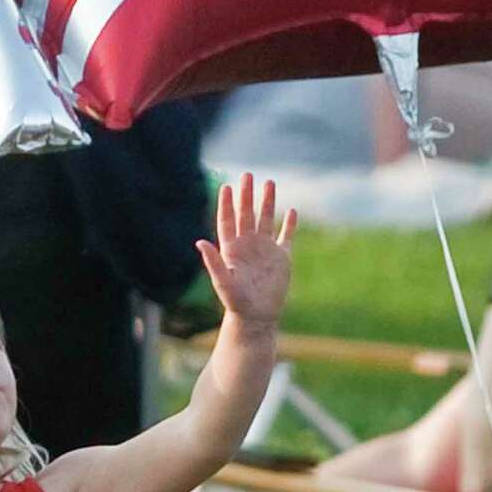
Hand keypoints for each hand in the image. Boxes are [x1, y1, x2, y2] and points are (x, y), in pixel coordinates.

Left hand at [197, 174, 296, 329]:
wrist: (256, 317)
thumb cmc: (236, 302)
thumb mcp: (223, 282)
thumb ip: (212, 262)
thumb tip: (200, 241)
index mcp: (232, 248)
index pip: (227, 220)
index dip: (226, 203)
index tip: (227, 186)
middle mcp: (248, 245)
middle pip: (246, 214)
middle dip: (247, 195)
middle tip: (248, 174)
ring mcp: (265, 250)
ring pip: (266, 220)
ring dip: (267, 202)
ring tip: (269, 182)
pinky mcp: (282, 258)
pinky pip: (286, 236)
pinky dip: (289, 224)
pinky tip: (292, 211)